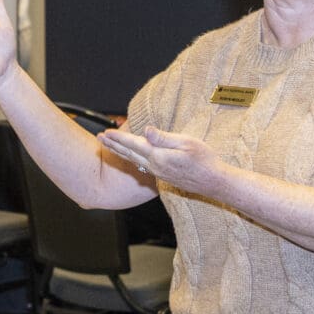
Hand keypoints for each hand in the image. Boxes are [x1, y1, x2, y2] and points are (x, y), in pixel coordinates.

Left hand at [99, 125, 226, 198]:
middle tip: (99, 138)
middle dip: (113, 145)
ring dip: (120, 152)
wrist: (213, 182)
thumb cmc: (204, 160)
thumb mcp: (186, 143)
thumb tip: (147, 131)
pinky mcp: (163, 176)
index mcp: (158, 156)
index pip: (133, 144)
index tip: (105, 132)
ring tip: (109, 146)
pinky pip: (141, 166)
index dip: (118, 137)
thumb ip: (164, 138)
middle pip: (129, 153)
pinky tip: (130, 157)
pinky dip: (131, 159)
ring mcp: (158, 173)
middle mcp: (154, 166)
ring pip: (134, 161)